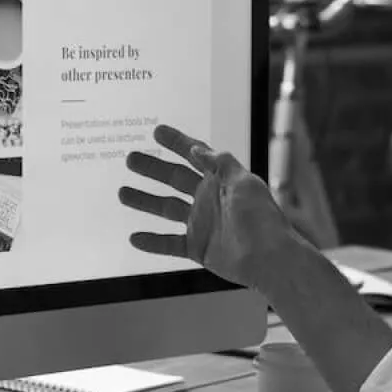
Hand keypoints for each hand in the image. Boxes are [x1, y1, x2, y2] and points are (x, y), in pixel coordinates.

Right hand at [118, 124, 293, 287]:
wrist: (269, 259)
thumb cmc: (261, 219)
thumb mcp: (243, 183)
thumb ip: (220, 164)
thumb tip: (196, 148)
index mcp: (220, 180)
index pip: (194, 156)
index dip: (177, 143)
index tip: (157, 132)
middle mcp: (208, 199)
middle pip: (174, 179)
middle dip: (152, 168)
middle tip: (130, 159)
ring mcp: (201, 224)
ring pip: (165, 208)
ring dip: (144, 200)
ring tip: (122, 193)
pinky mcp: (197, 247)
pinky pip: (168, 243)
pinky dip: (152, 242)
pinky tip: (134, 238)